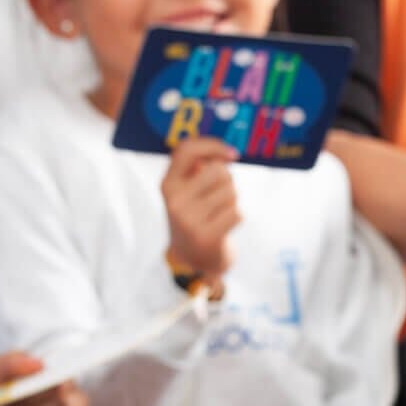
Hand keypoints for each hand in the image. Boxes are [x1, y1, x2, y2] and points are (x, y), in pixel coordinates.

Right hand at [162, 137, 240, 279]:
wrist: (193, 259)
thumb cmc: (197, 217)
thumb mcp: (188, 191)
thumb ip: (199, 169)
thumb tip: (226, 153)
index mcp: (168, 184)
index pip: (186, 150)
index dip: (212, 145)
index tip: (231, 154)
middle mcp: (175, 200)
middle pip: (218, 171)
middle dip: (228, 181)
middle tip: (220, 197)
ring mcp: (189, 219)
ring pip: (231, 192)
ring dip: (233, 201)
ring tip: (220, 213)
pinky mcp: (207, 236)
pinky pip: (237, 213)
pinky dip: (236, 218)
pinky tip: (224, 226)